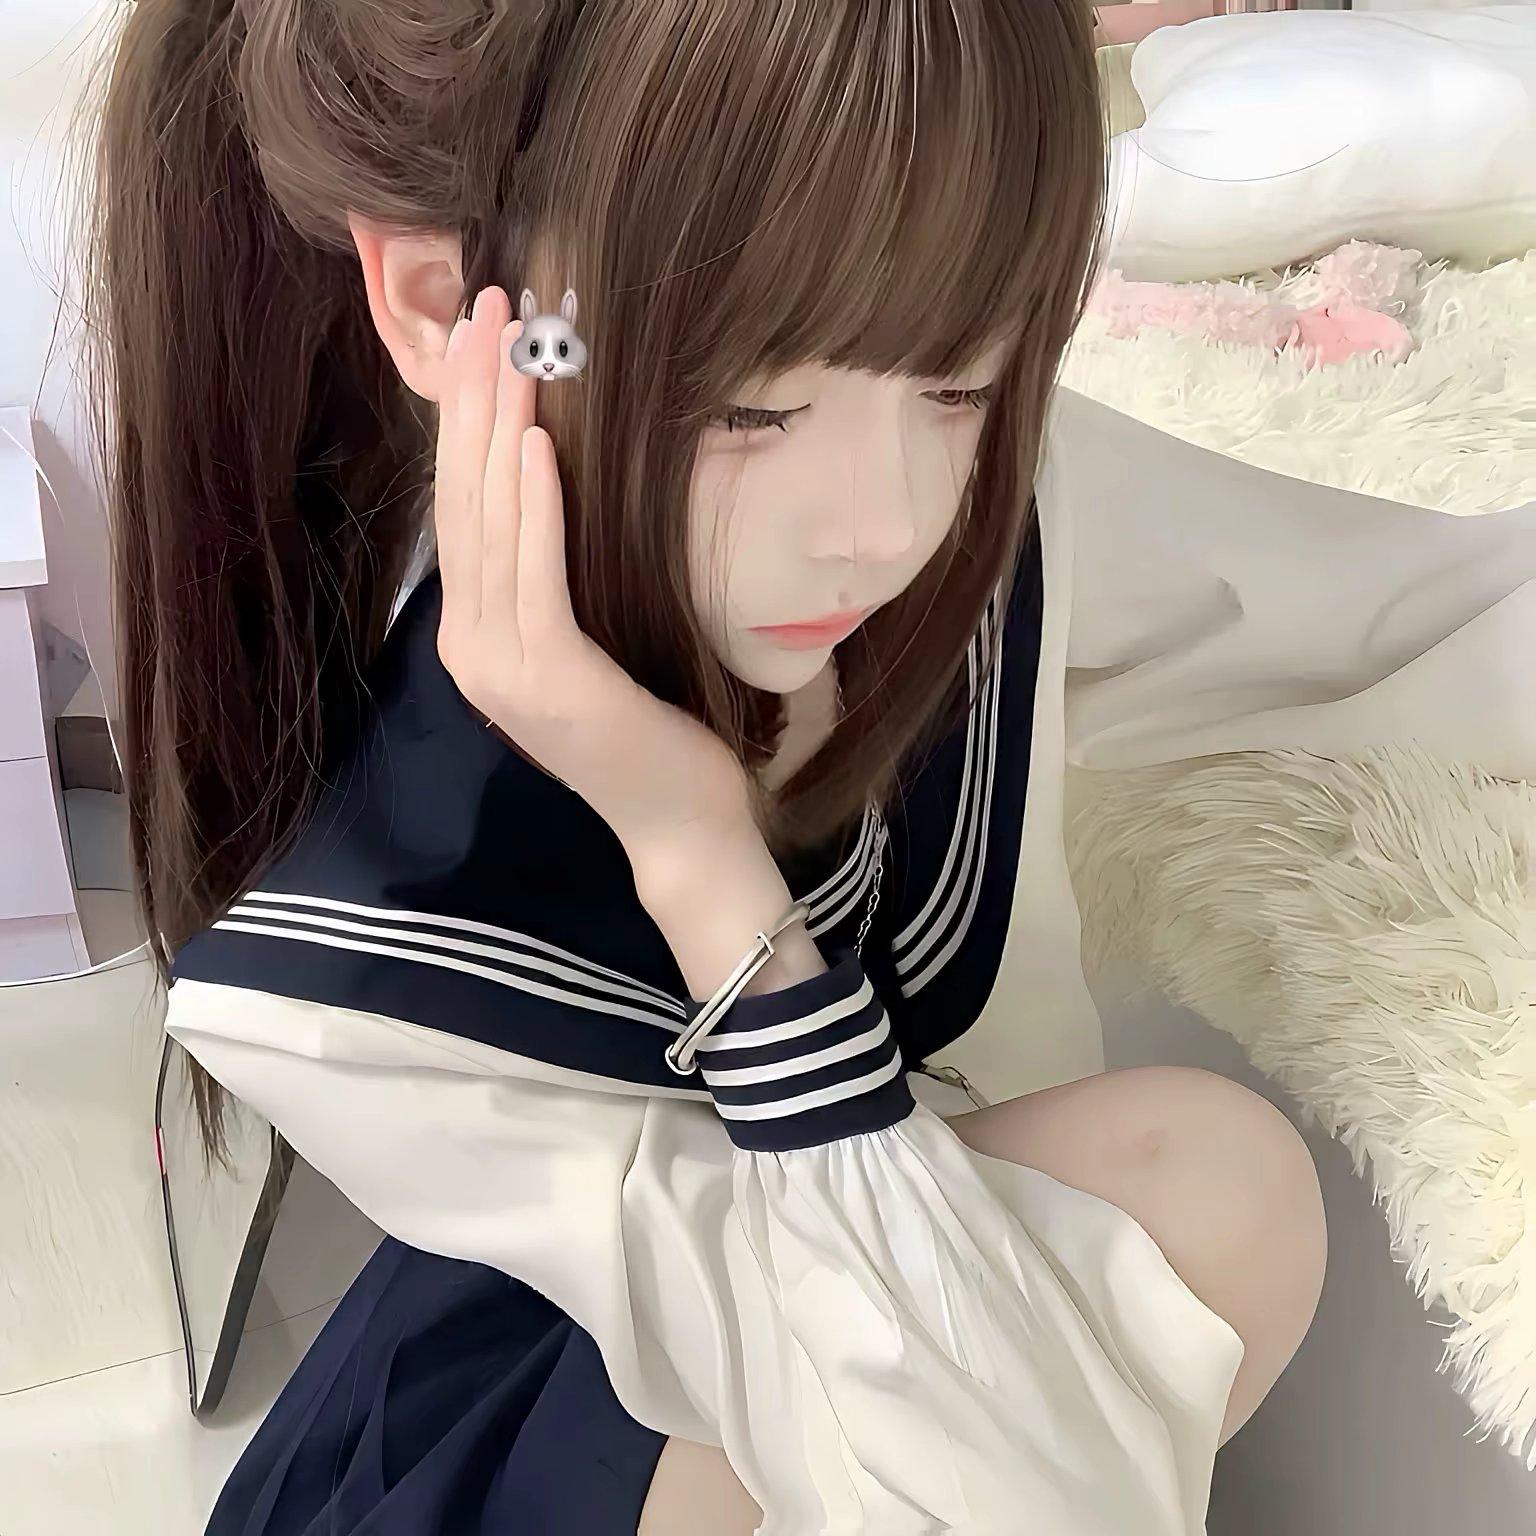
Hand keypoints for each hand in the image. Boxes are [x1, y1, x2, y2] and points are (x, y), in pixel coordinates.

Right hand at [433, 286, 755, 857]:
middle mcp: (470, 646)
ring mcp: (498, 666)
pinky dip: (533, 504)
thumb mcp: (590, 640)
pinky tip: (539, 440)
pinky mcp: (546, 677)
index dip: (466, 416)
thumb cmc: (649, 727)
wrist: (678, 821)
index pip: (462, 506)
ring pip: (489, 524)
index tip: (486, 337)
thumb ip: (552, 576)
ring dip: (499, 426)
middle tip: (492, 306)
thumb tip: (553, 477)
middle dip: (475, 396)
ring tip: (513, 344)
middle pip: (463, 499)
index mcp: (475, 633)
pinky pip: (532, 574)